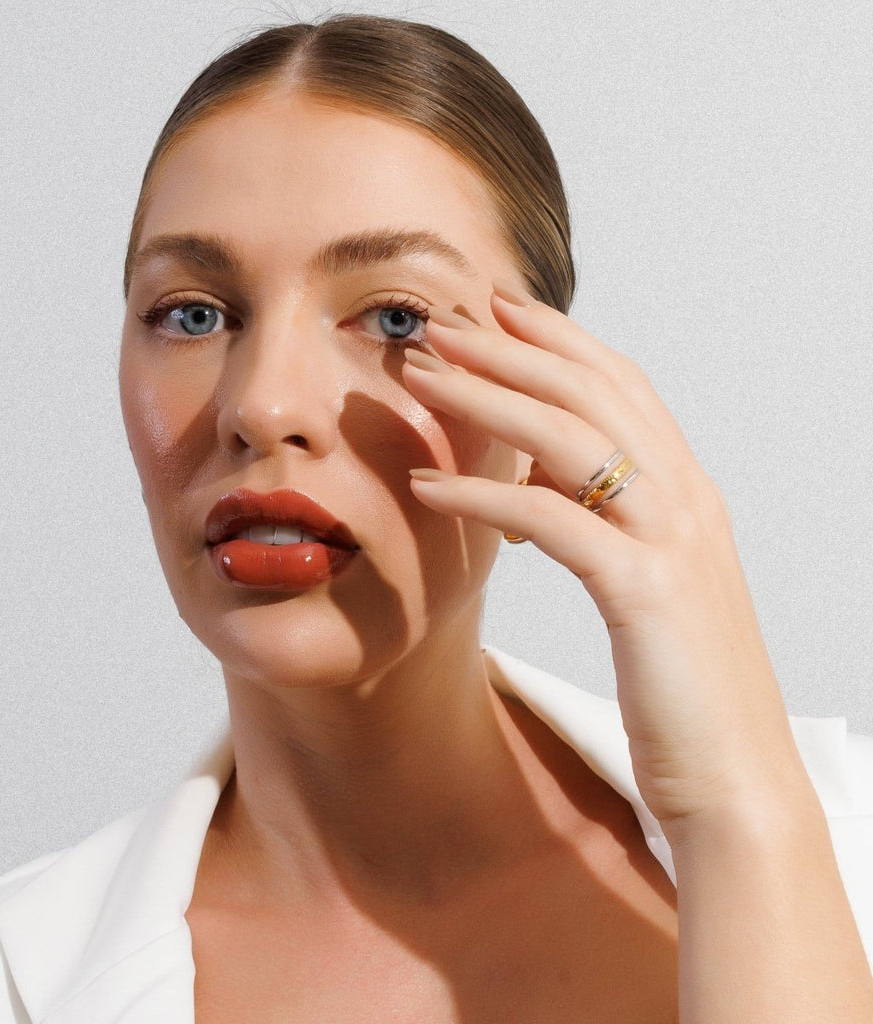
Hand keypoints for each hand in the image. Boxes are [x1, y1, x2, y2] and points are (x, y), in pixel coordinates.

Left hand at [403, 283, 807, 830]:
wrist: (737, 782)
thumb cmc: (680, 687)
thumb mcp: (642, 584)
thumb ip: (602, 521)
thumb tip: (540, 480)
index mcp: (686, 491)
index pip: (617, 385)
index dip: (555, 339)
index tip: (495, 308)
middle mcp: (686, 498)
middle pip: (588, 392)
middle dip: (507, 348)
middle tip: (439, 320)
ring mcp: (672, 539)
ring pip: (569, 436)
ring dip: (486, 396)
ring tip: (420, 373)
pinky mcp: (646, 590)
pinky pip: (550, 520)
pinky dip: (483, 497)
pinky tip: (428, 486)